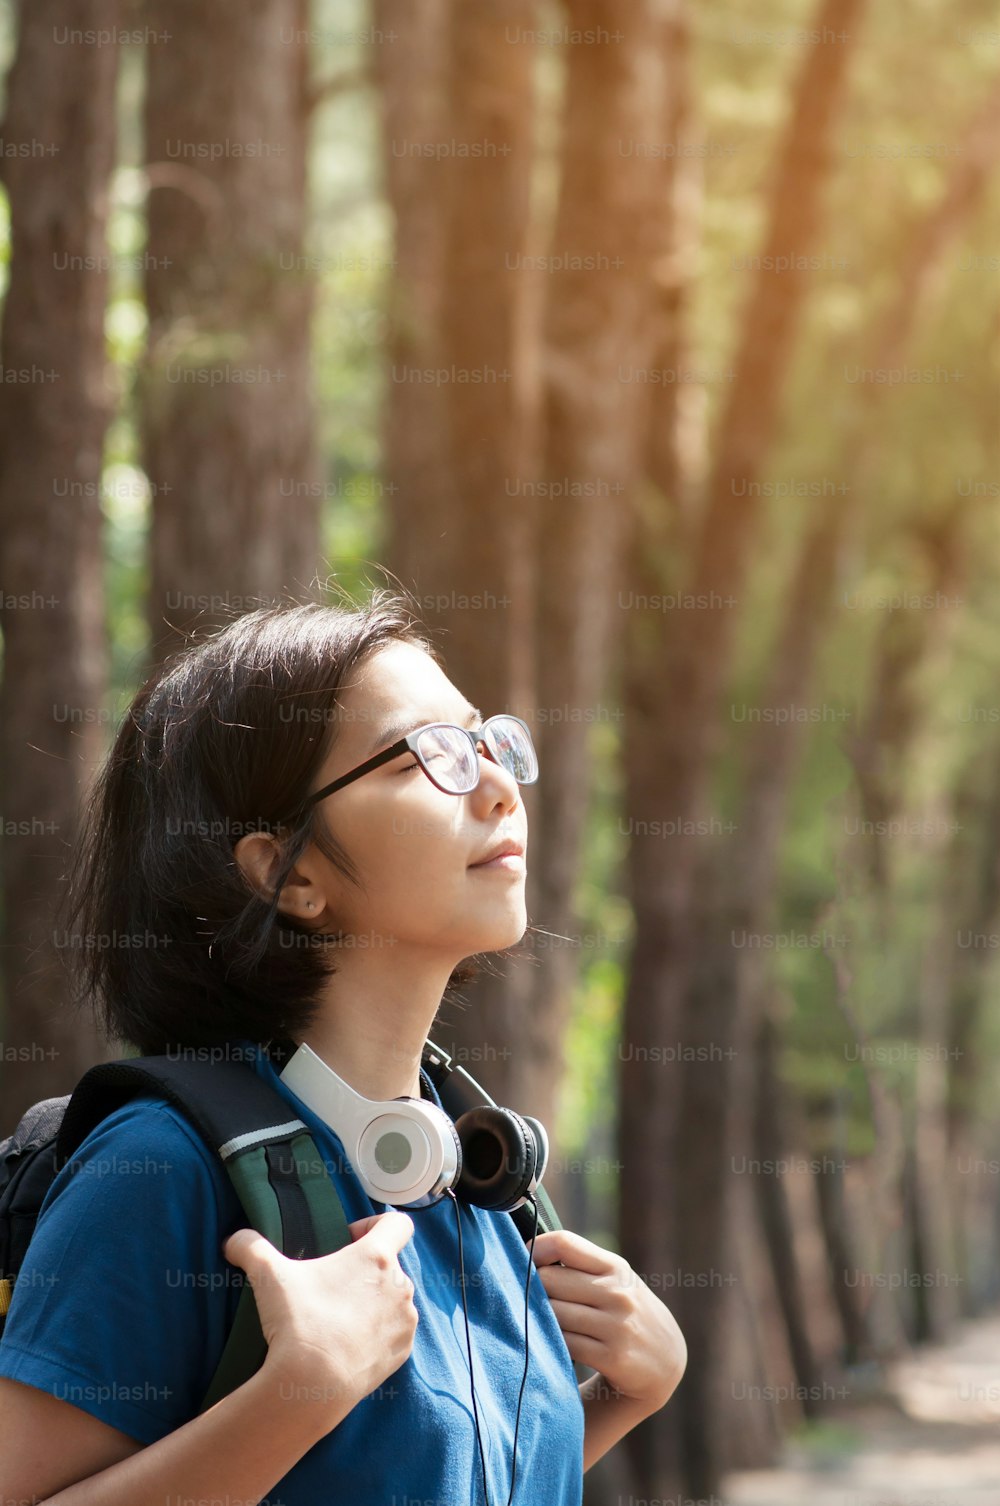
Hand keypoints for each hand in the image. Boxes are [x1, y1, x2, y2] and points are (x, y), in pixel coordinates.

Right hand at [222, 1209, 418, 1428]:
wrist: (313, 1386)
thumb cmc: (298, 1322)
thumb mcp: (268, 1275)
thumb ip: (250, 1247)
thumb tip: (233, 1240)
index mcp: (377, 1257)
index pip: (397, 1223)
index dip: (373, 1225)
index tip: (347, 1240)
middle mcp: (400, 1285)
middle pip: (390, 1264)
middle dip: (365, 1270)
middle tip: (333, 1286)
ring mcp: (404, 1321)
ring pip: (394, 1299)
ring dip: (374, 1301)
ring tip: (340, 1317)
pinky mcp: (402, 1353)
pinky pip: (395, 1332)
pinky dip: (378, 1333)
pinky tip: (349, 1342)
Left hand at [531, 1228, 686, 1410]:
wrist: (667, 1360)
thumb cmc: (626, 1311)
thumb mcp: (616, 1281)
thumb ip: (581, 1266)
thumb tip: (528, 1252)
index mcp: (615, 1267)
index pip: (564, 1242)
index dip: (535, 1249)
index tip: (524, 1261)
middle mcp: (617, 1293)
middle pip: (550, 1279)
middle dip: (534, 1289)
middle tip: (531, 1299)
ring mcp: (616, 1325)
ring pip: (553, 1313)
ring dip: (541, 1319)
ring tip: (542, 1323)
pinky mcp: (612, 1357)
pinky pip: (564, 1343)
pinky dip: (553, 1344)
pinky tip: (555, 1344)